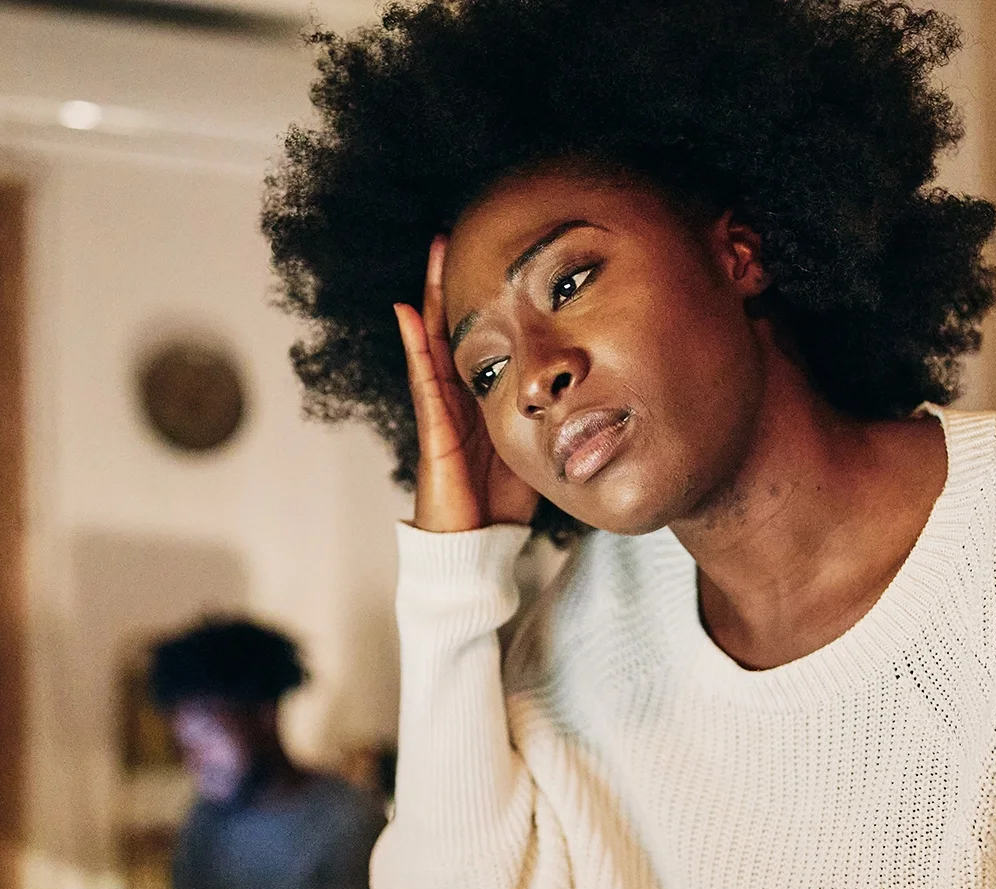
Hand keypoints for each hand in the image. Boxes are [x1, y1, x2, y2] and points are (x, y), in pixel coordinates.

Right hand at [394, 236, 539, 532]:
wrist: (476, 545)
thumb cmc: (503, 501)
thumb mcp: (535, 442)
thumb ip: (549, 411)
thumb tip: (587, 383)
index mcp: (480, 398)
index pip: (477, 338)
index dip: (480, 300)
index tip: (491, 257)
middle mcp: (456, 397)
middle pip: (450, 328)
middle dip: (450, 284)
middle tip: (450, 236)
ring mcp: (440, 410)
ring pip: (433, 342)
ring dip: (431, 297)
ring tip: (433, 255)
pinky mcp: (433, 430)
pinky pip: (423, 380)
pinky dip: (415, 345)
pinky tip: (408, 313)